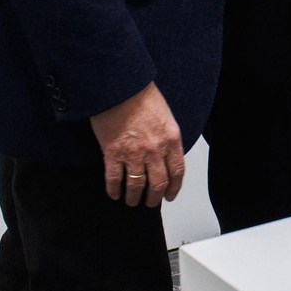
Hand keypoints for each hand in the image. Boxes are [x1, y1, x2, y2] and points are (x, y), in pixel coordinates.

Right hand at [90, 82, 184, 207]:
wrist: (120, 88)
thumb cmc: (142, 97)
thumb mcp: (165, 116)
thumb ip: (167, 138)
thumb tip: (165, 155)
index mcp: (171, 139)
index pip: (177, 171)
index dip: (174, 187)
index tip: (170, 195)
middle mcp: (155, 149)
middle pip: (158, 183)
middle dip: (154, 197)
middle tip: (149, 202)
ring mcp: (134, 153)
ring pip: (136, 185)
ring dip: (134, 197)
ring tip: (131, 201)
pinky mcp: (113, 153)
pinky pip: (114, 179)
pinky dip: (114, 190)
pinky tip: (114, 194)